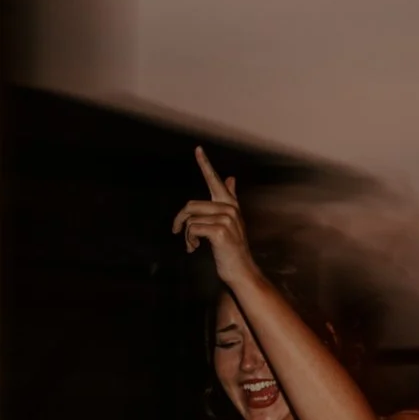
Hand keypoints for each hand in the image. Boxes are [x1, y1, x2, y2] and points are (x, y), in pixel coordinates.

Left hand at [173, 148, 259, 281]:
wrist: (240, 270)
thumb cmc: (230, 248)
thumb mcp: (229, 223)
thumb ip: (229, 199)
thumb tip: (231, 178)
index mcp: (229, 204)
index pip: (215, 180)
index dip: (205, 164)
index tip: (198, 149)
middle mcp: (229, 208)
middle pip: (190, 205)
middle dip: (179, 221)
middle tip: (178, 233)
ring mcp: (226, 219)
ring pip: (189, 220)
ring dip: (185, 235)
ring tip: (192, 245)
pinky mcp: (220, 231)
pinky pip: (192, 229)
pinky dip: (189, 241)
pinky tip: (195, 248)